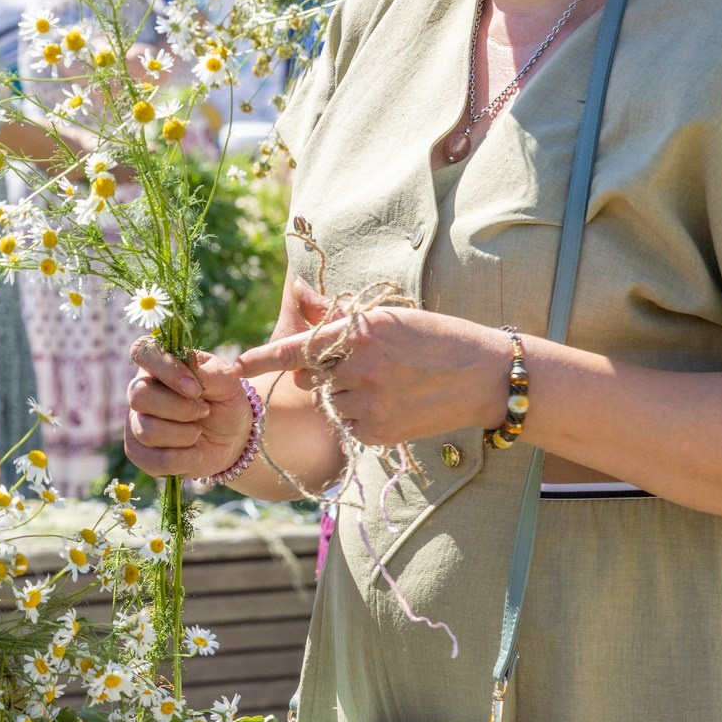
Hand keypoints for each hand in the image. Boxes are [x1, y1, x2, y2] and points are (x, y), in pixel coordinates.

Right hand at [125, 340, 253, 479]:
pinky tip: (194, 453)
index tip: (195, 388)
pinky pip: (155, 460)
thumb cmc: (224, 401)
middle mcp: (140, 391)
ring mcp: (136, 423)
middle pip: (139, 396)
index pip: (142, 352)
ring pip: (148, 430)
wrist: (232, 438)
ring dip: (185, 434)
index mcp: (158, 365)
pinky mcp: (139, 453)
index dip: (166, 370)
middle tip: (204, 410)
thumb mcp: (228, 382)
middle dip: (180, 409)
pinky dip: (184, 459)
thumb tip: (190, 382)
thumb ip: (210, 374)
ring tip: (198, 432)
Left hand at [234, 278, 510, 447]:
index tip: (234, 364)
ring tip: (389, 384)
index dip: (263, 358)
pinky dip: (361, 416)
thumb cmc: (437, 339)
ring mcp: (367, 402)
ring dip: (346, 394)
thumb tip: (297, 291)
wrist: (487, 377)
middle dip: (325, 372)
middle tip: (366, 365)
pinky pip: (348, 423)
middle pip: (312, 375)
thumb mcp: (388, 317)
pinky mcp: (375, 431)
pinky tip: (393, 404)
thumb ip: (337, 314)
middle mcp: (357, 367)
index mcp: (358, 332)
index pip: (297, 347)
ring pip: (330, 401)